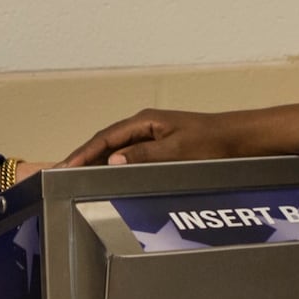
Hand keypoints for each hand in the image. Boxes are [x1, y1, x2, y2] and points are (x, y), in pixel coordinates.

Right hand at [59, 104, 298, 167]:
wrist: (240, 139)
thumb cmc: (212, 143)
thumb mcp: (178, 151)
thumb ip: (144, 156)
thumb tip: (112, 160)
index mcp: (145, 121)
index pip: (104, 139)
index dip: (82, 153)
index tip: (63, 167)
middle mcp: (144, 125)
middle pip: (104, 142)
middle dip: (81, 157)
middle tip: (58, 173)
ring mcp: (151, 135)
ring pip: (115, 149)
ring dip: (95, 161)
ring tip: (74, 176)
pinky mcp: (160, 146)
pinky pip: (128, 155)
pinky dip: (112, 165)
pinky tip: (106, 176)